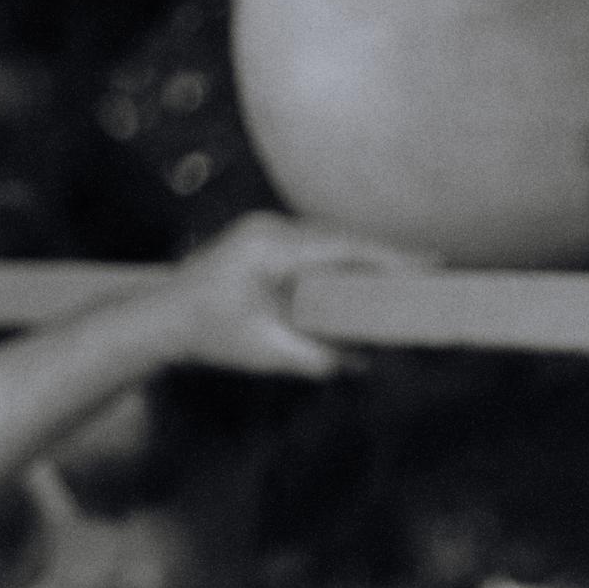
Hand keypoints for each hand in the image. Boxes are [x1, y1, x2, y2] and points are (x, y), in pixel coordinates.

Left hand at [147, 213, 422, 378]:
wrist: (158, 321)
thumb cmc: (208, 337)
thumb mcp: (268, 354)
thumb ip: (319, 359)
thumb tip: (367, 361)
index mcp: (270, 248)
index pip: (344, 247)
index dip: (391, 256)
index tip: (431, 264)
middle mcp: (268, 227)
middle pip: (343, 237)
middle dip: (386, 255)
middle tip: (431, 270)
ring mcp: (263, 226)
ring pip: (329, 237)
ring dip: (364, 254)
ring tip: (406, 271)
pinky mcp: (261, 234)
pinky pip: (314, 241)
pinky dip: (341, 255)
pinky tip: (364, 269)